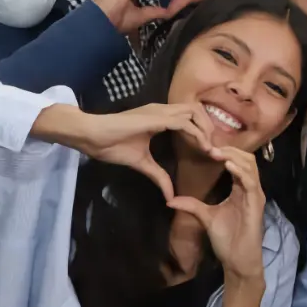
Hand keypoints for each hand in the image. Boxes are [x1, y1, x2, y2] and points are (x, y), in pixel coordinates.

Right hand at [30, 103, 220, 201]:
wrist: (91, 136)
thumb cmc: (111, 145)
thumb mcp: (141, 163)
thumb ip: (158, 176)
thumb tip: (169, 196)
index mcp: (160, 118)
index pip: (190, 118)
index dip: (203, 133)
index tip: (210, 152)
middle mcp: (163, 111)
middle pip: (197, 111)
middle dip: (210, 129)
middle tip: (215, 150)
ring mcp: (160, 111)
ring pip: (195, 113)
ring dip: (206, 130)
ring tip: (210, 149)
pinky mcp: (156, 118)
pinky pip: (184, 122)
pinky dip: (196, 134)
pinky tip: (201, 147)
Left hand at [167, 147, 266, 281]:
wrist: (237, 260)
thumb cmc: (226, 240)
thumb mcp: (206, 217)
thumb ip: (192, 205)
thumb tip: (170, 200)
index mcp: (241, 190)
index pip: (237, 163)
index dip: (225, 153)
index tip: (207, 147)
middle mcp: (250, 189)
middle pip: (246, 159)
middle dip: (230, 150)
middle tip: (211, 146)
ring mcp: (255, 195)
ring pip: (250, 167)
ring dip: (234, 157)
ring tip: (217, 152)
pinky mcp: (256, 204)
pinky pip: (251, 182)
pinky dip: (240, 172)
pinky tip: (228, 166)